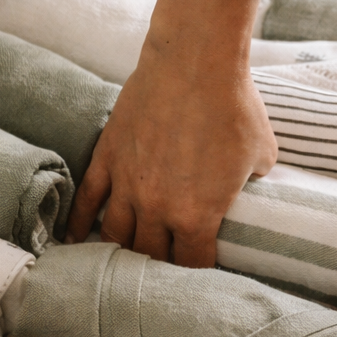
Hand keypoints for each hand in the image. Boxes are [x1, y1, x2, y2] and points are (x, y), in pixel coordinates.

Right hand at [66, 40, 276, 266]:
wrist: (195, 64)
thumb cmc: (234, 106)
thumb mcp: (262, 153)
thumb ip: (253, 180)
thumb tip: (250, 183)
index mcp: (197, 216)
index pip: (192, 265)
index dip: (197, 272)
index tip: (199, 268)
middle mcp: (157, 209)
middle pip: (150, 256)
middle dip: (159, 265)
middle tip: (164, 263)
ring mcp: (126, 185)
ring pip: (115, 236)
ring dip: (121, 250)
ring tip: (124, 258)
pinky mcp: (107, 158)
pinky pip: (87, 201)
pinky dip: (78, 223)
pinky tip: (75, 238)